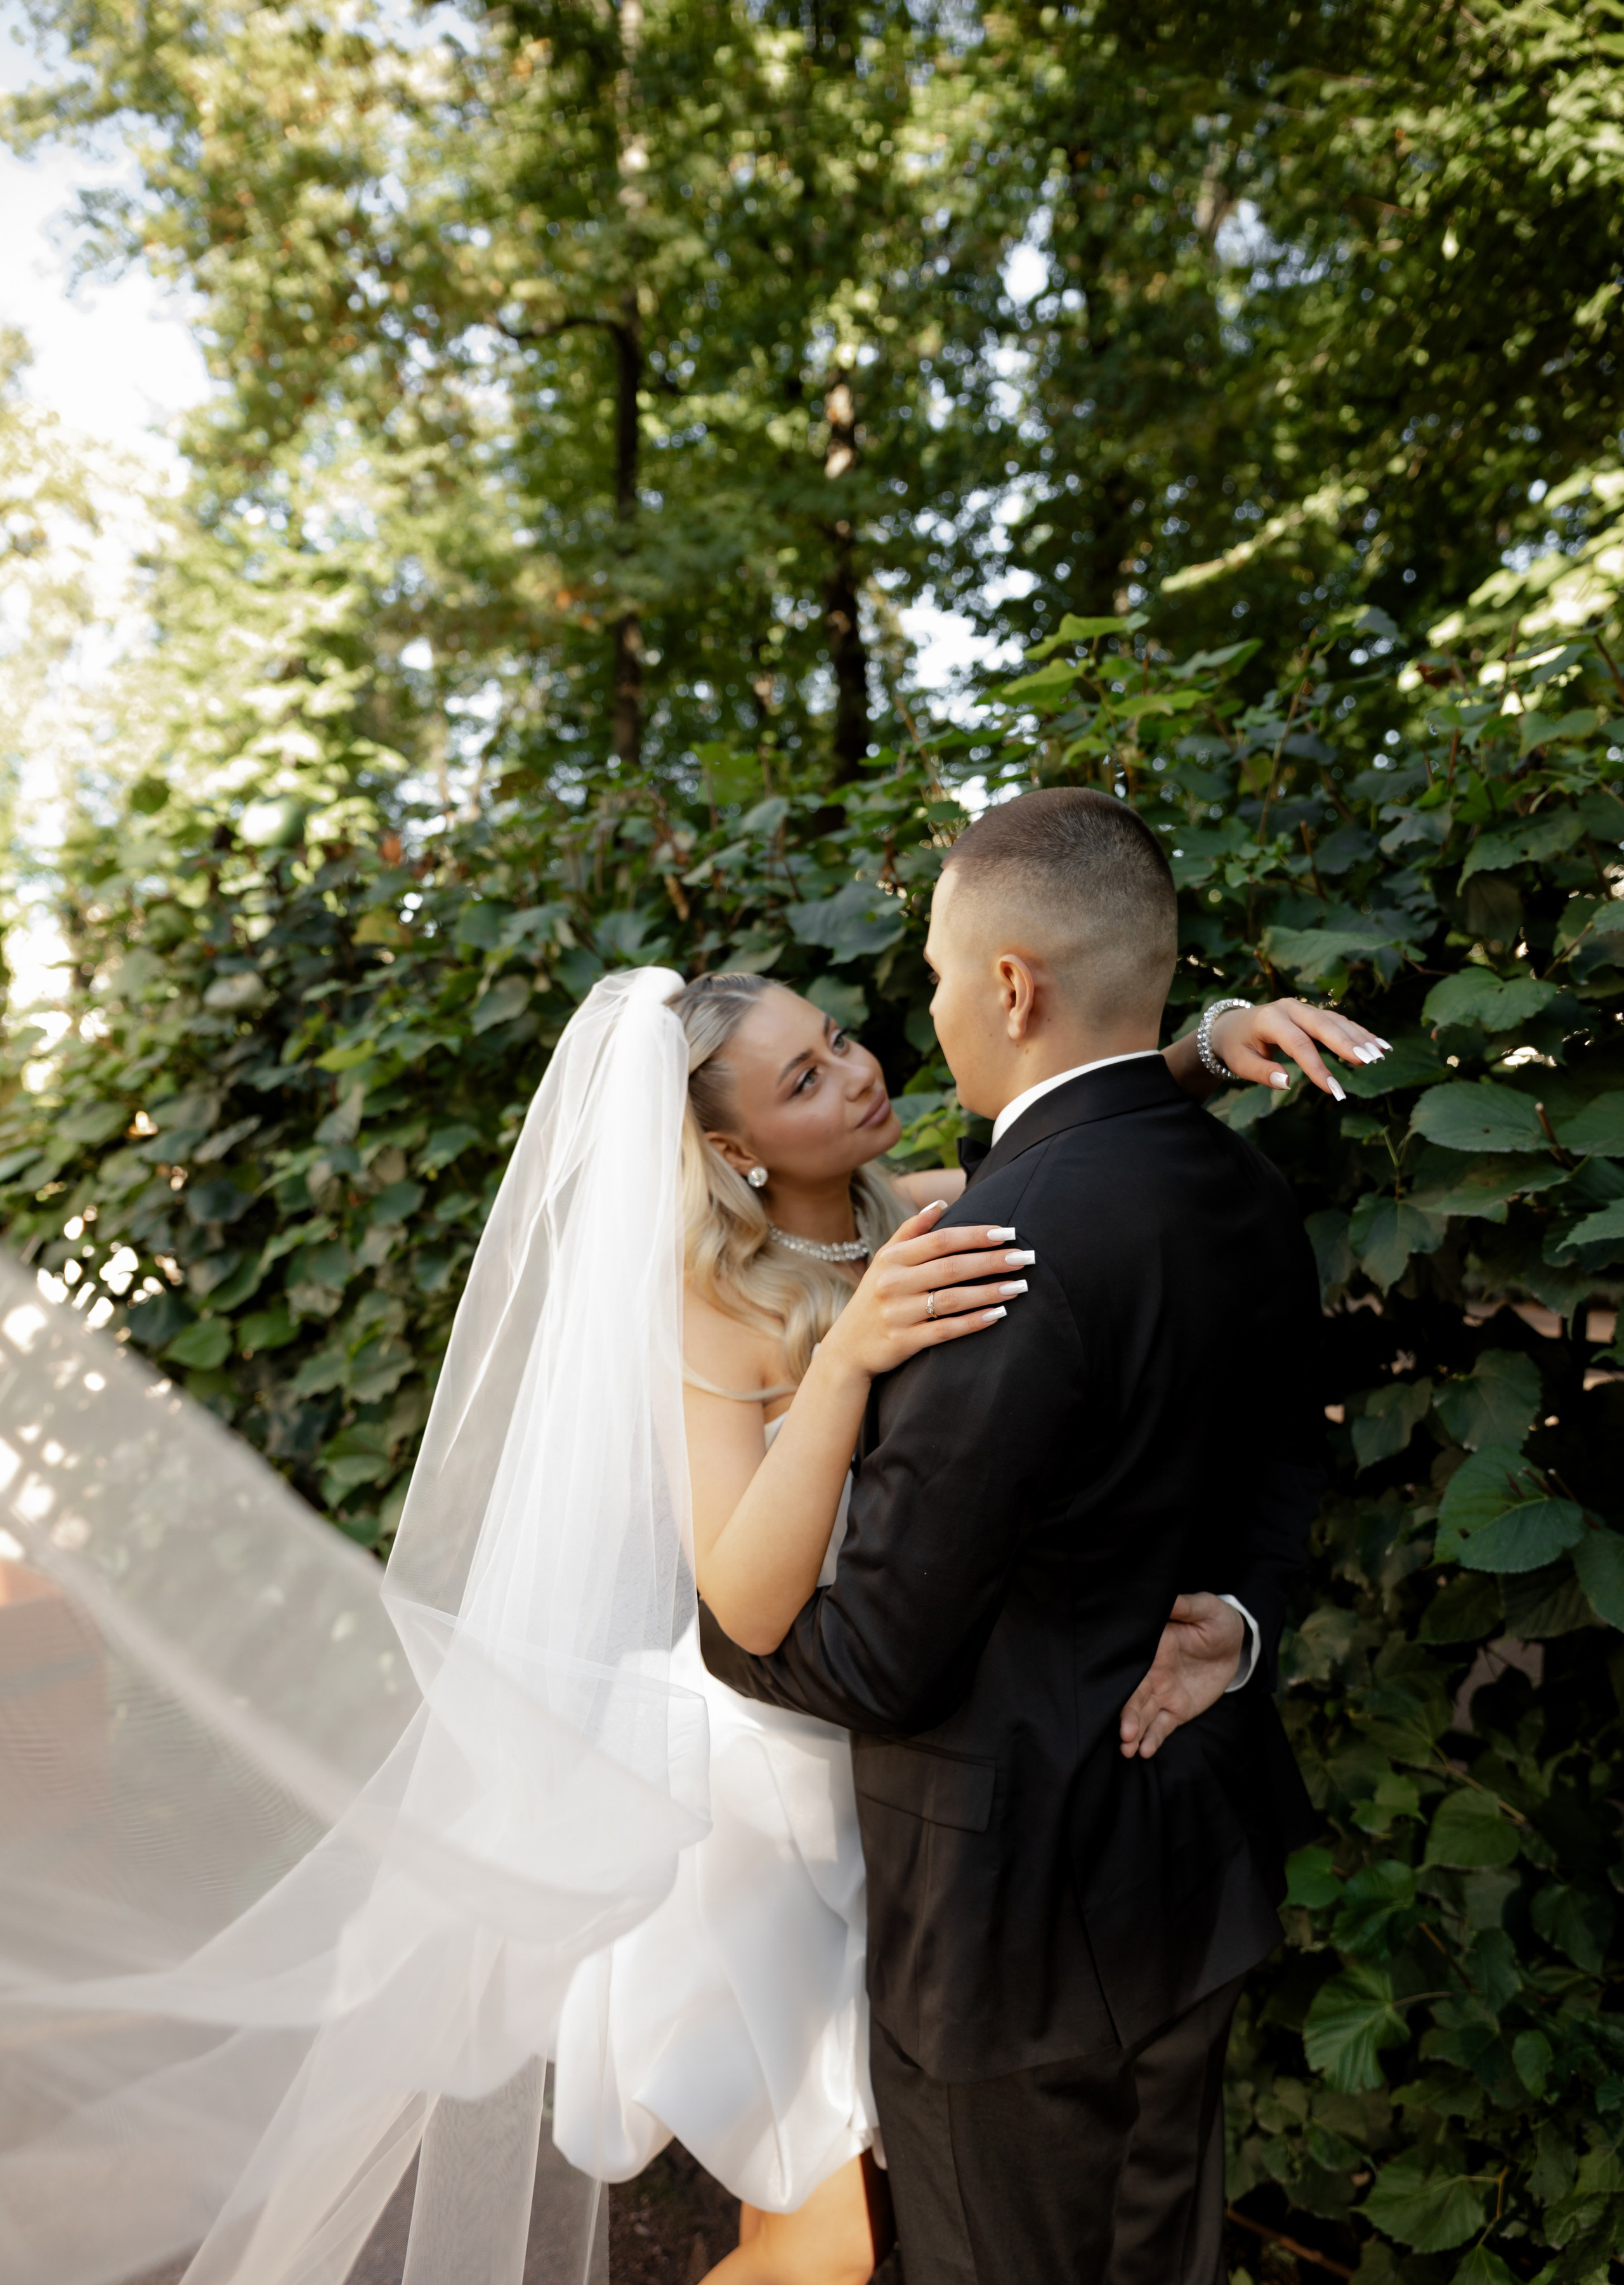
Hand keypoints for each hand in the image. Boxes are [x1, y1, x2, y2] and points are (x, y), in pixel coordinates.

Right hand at [821, 1201, 1031, 1380]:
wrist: (848, 1348)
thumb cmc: (876, 1296)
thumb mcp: (885, 1260)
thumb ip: (912, 1231)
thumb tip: (941, 1203)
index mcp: (892, 1259)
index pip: (940, 1241)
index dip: (976, 1235)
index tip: (1008, 1232)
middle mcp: (893, 1283)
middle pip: (951, 1268)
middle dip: (992, 1261)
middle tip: (1026, 1258)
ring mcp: (898, 1314)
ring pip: (952, 1300)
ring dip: (989, 1292)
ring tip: (1020, 1287)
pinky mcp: (905, 1341)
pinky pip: (946, 1330)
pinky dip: (974, 1322)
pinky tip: (998, 1315)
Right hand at [1119, 1594, 1245, 1759]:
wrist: (1236, 1644)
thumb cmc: (1217, 1620)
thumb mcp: (1205, 1608)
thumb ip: (1184, 1606)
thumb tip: (1161, 1597)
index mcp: (1154, 1646)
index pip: (1132, 1666)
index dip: (1122, 1683)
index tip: (1113, 1698)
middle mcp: (1152, 1672)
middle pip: (1134, 1696)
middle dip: (1128, 1716)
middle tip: (1125, 1735)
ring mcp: (1163, 1693)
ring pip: (1144, 1714)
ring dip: (1135, 1731)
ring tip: (1128, 1749)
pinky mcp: (1177, 1709)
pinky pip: (1162, 1726)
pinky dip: (1153, 1738)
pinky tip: (1145, 1751)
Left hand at [1208, 998, 1388, 1103]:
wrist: (1233, 1025)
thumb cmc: (1237, 1047)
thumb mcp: (1240, 1063)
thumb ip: (1262, 1073)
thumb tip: (1287, 1081)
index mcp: (1270, 1019)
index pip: (1298, 1044)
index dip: (1317, 1067)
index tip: (1333, 1090)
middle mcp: (1290, 1008)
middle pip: (1323, 1025)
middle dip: (1347, 1043)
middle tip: (1368, 1060)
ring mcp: (1303, 1008)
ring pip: (1335, 1021)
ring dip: (1359, 1037)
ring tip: (1380, 1055)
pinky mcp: (1313, 1013)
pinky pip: (1339, 1021)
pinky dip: (1359, 1033)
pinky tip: (1379, 1044)